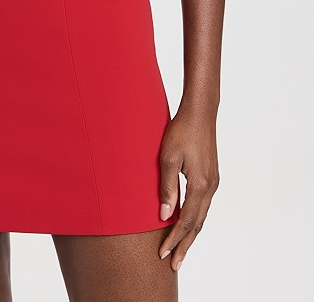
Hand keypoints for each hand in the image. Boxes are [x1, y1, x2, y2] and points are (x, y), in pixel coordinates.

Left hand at [157, 103, 219, 271]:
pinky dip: (195, 218)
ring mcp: (213, 182)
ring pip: (202, 216)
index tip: (163, 253)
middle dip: (184, 245)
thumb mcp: (168, 158)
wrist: (200, 112)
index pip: (186, 221)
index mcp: (200, 185)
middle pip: (197, 224)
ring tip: (180, 249)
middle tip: (174, 263)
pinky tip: (187, 222)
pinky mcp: (211, 176)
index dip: (174, 239)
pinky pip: (203, 205)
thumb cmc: (182, 130)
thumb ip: (167, 188)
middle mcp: (210, 187)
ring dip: (190, 233)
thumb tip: (164, 215)